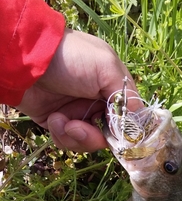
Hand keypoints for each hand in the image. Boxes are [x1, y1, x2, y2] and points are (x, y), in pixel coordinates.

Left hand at [17, 29, 143, 151]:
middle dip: (95, 136)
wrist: (23, 61)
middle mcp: (98, 103)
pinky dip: (61, 135)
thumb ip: (126, 94)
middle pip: (110, 135)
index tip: (118, 137)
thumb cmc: (70, 58)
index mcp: (113, 88)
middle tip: (79, 126)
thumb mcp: (105, 66)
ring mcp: (79, 114)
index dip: (125, 130)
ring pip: (89, 142)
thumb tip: (139, 121)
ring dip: (76, 136)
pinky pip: (69, 142)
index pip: (129, 117)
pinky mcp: (60, 124)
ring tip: (62, 120)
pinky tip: (53, 119)